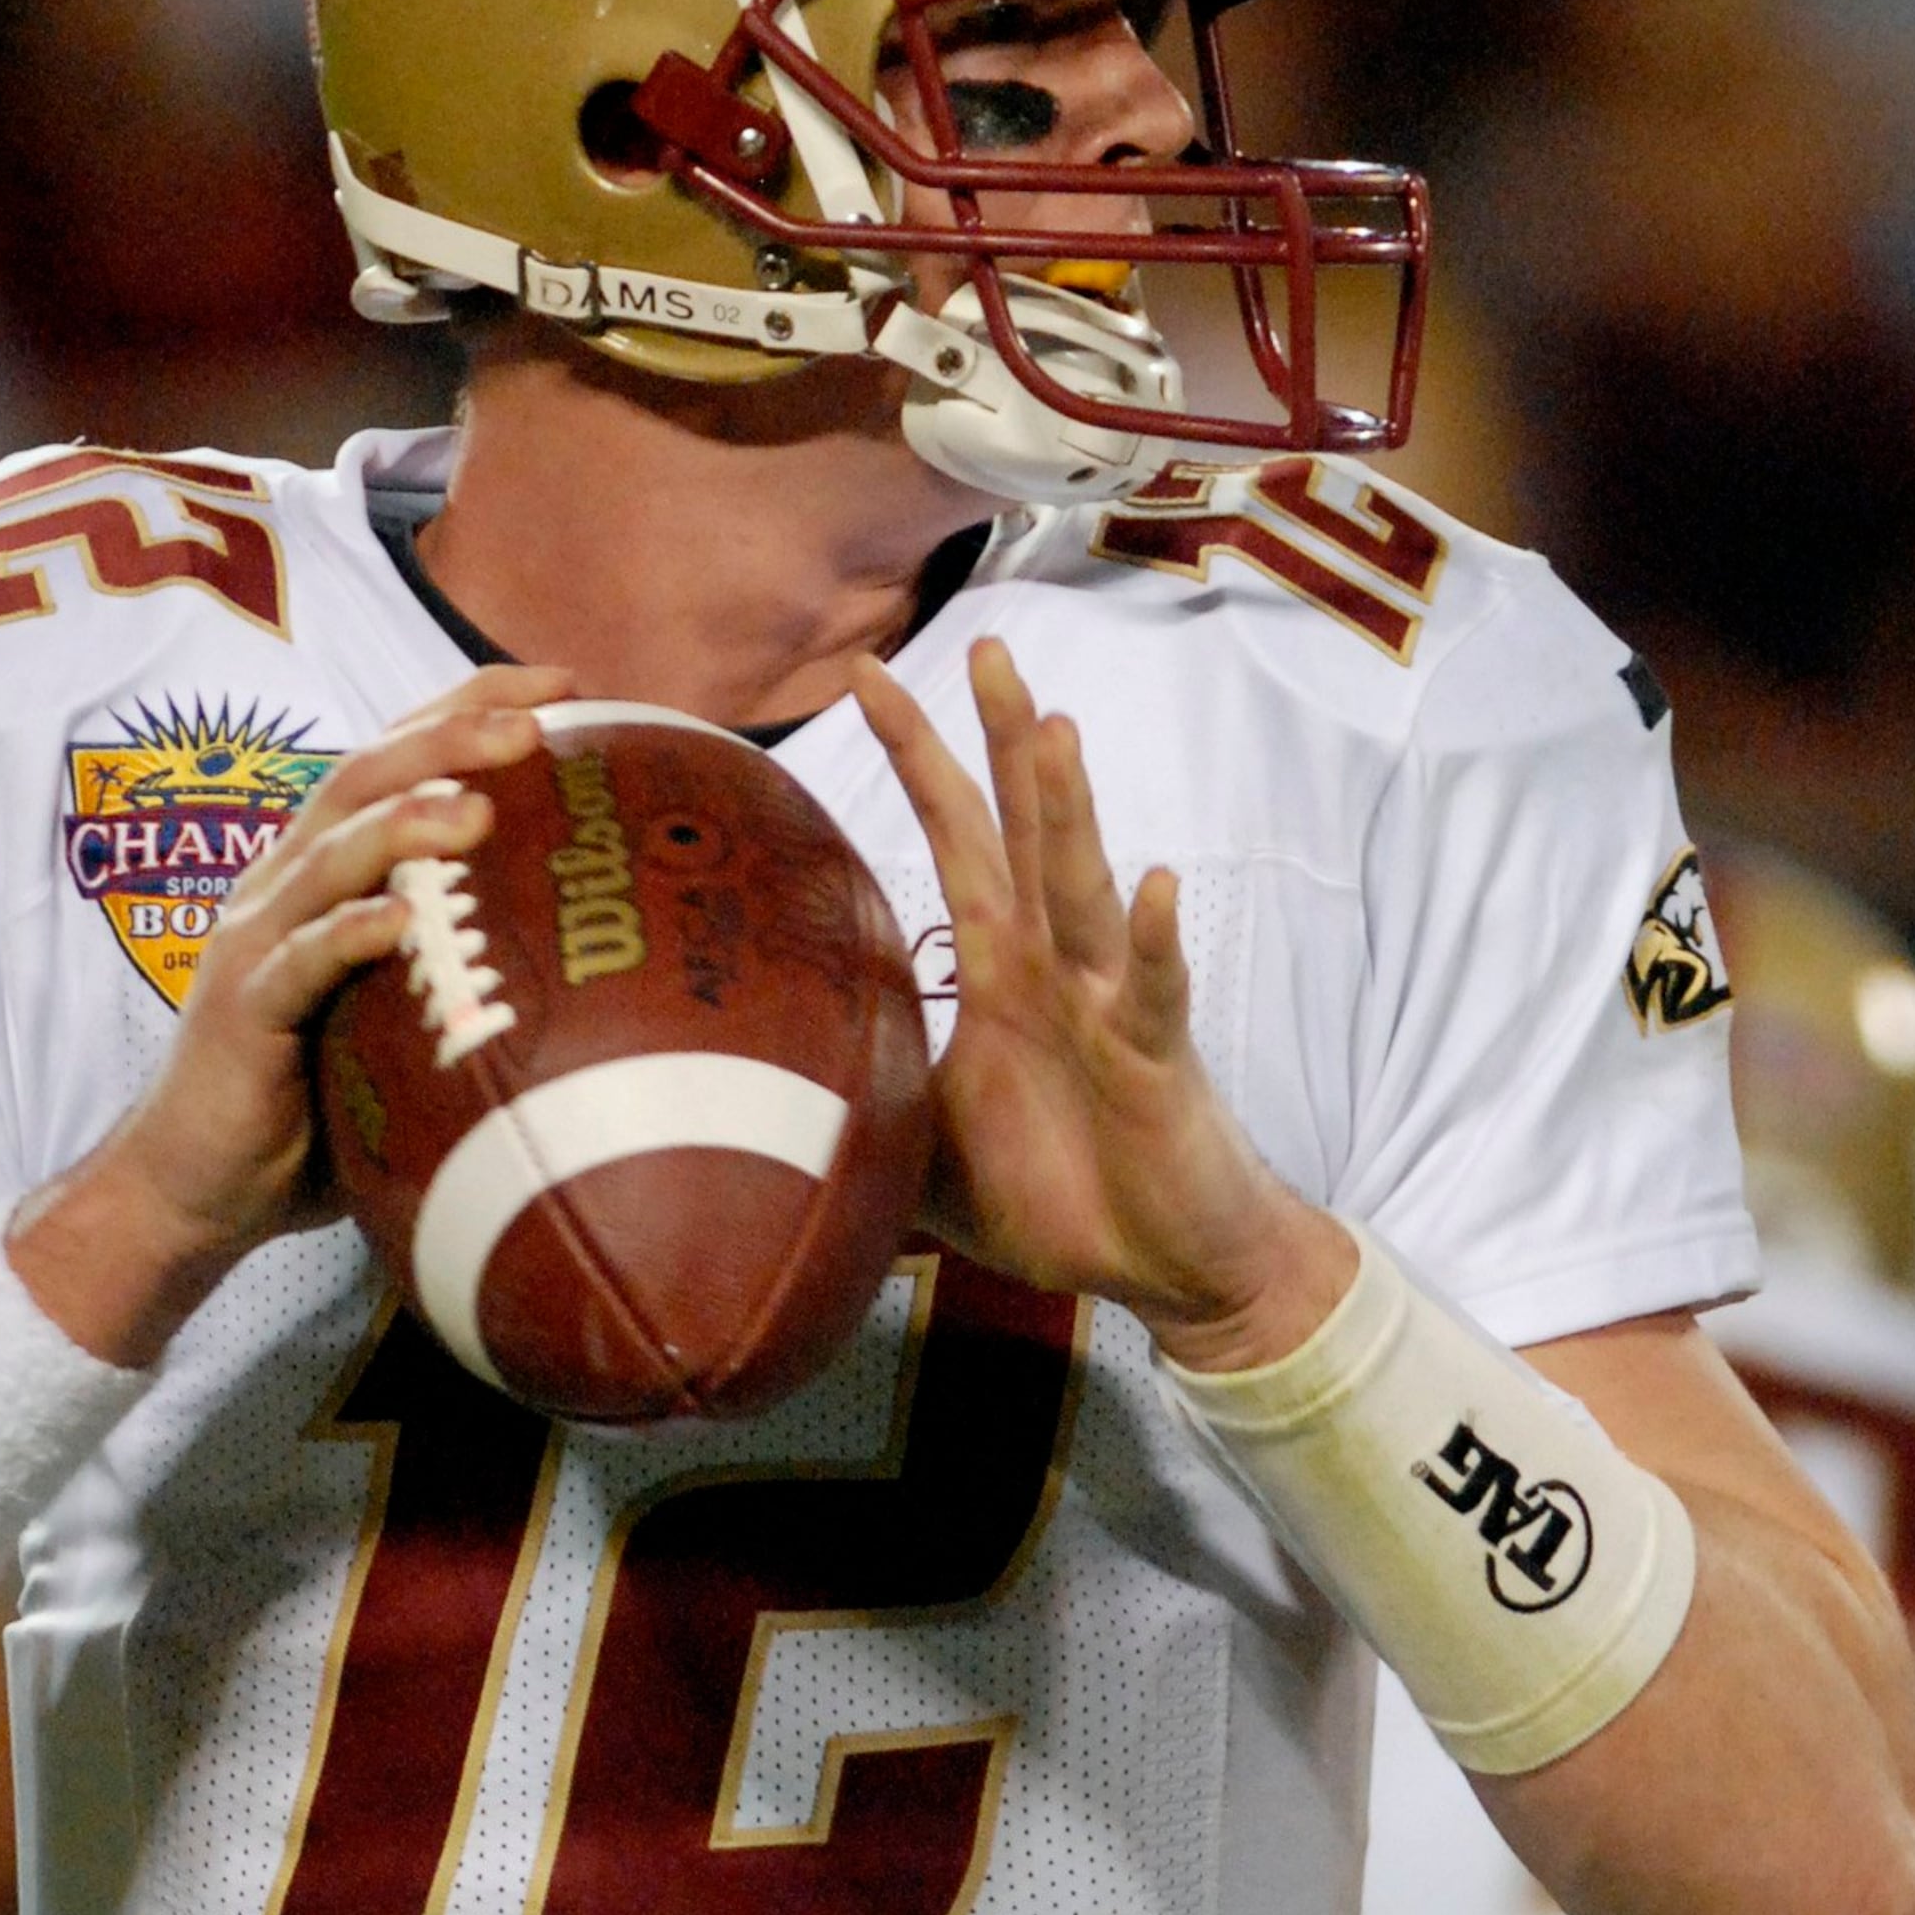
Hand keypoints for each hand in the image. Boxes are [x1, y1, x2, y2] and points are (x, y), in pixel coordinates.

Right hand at [11, 664, 571, 1365]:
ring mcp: (258, 942)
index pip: (397, 762)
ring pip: (332, 856)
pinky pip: (301, 963)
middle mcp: (286, 886)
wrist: (198, 1186)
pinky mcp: (243, 1010)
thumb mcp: (399, 1027)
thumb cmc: (312, 1111)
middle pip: (365, 779)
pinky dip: (351, 935)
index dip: (468, 707)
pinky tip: (402, 920)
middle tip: (536, 720)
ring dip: (404, 823)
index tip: (562, 685)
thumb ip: (461, 979)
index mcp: (325, 874)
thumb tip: (598, 983)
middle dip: (449, 736)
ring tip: (478, 806)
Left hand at [855, 640, 1350, 1370]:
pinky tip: (1156, 888)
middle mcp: (1058, 968)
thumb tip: (747, 1113)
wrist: (1167, 1268)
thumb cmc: (1062, 1198)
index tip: (865, 673)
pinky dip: (1157, 944)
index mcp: (1003, 972)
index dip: (916, 759)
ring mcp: (1111, 1006)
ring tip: (1053, 730)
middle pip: (1022, 832)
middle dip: (1002, 740)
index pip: (955, 841)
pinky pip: (1154, 992)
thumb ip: (859, 1108)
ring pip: (1083, 889)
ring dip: (1067, 814)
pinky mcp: (1156, 1061)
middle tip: (983, 646)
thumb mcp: (928, 1153)